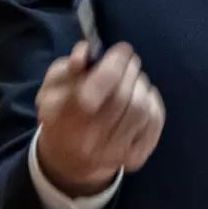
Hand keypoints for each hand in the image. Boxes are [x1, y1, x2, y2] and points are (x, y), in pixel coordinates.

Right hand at [34, 42, 164, 196]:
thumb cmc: (60, 112)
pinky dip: (152, 102)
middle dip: (129, 70)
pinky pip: (154, 122)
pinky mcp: (135, 158)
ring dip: (140, 86)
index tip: (121, 50)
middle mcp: (88, 143)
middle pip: (123, 96)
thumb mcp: (52, 86)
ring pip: (141, 108)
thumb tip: (84, 53)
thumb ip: (68, 67)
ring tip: (130, 80)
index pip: (98, 87)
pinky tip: (140, 97)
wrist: (70, 157)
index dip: (115, 64)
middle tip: (127, 60)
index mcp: (64, 118)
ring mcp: (114, 153)